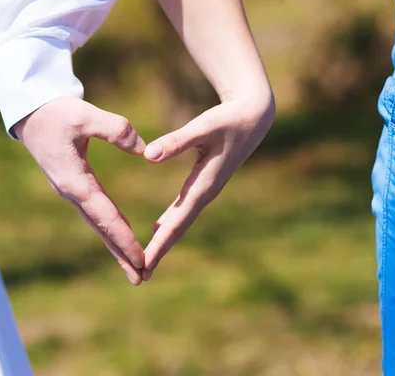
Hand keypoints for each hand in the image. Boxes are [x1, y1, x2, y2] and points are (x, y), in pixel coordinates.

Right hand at [14, 96, 145, 285]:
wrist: (32, 113)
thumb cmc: (57, 113)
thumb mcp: (85, 115)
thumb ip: (116, 130)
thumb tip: (142, 149)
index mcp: (75, 182)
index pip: (106, 216)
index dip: (124, 239)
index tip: (140, 259)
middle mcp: (73, 193)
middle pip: (102, 230)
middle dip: (121, 254)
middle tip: (141, 279)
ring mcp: (72, 191)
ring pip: (98, 224)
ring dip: (115, 246)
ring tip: (134, 267)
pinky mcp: (74, 185)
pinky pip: (95, 213)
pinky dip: (109, 228)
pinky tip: (120, 237)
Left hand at [142, 93, 274, 280]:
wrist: (253, 118)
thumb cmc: (228, 120)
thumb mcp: (204, 127)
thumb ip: (177, 141)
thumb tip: (148, 156)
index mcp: (203, 185)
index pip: (177, 222)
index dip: (160, 244)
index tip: (145, 265)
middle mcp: (205, 193)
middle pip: (178, 229)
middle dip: (160, 251)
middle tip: (140, 276)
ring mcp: (205, 191)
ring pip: (181, 221)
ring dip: (164, 241)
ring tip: (147, 261)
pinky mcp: (204, 184)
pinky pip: (183, 210)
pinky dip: (170, 224)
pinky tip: (159, 230)